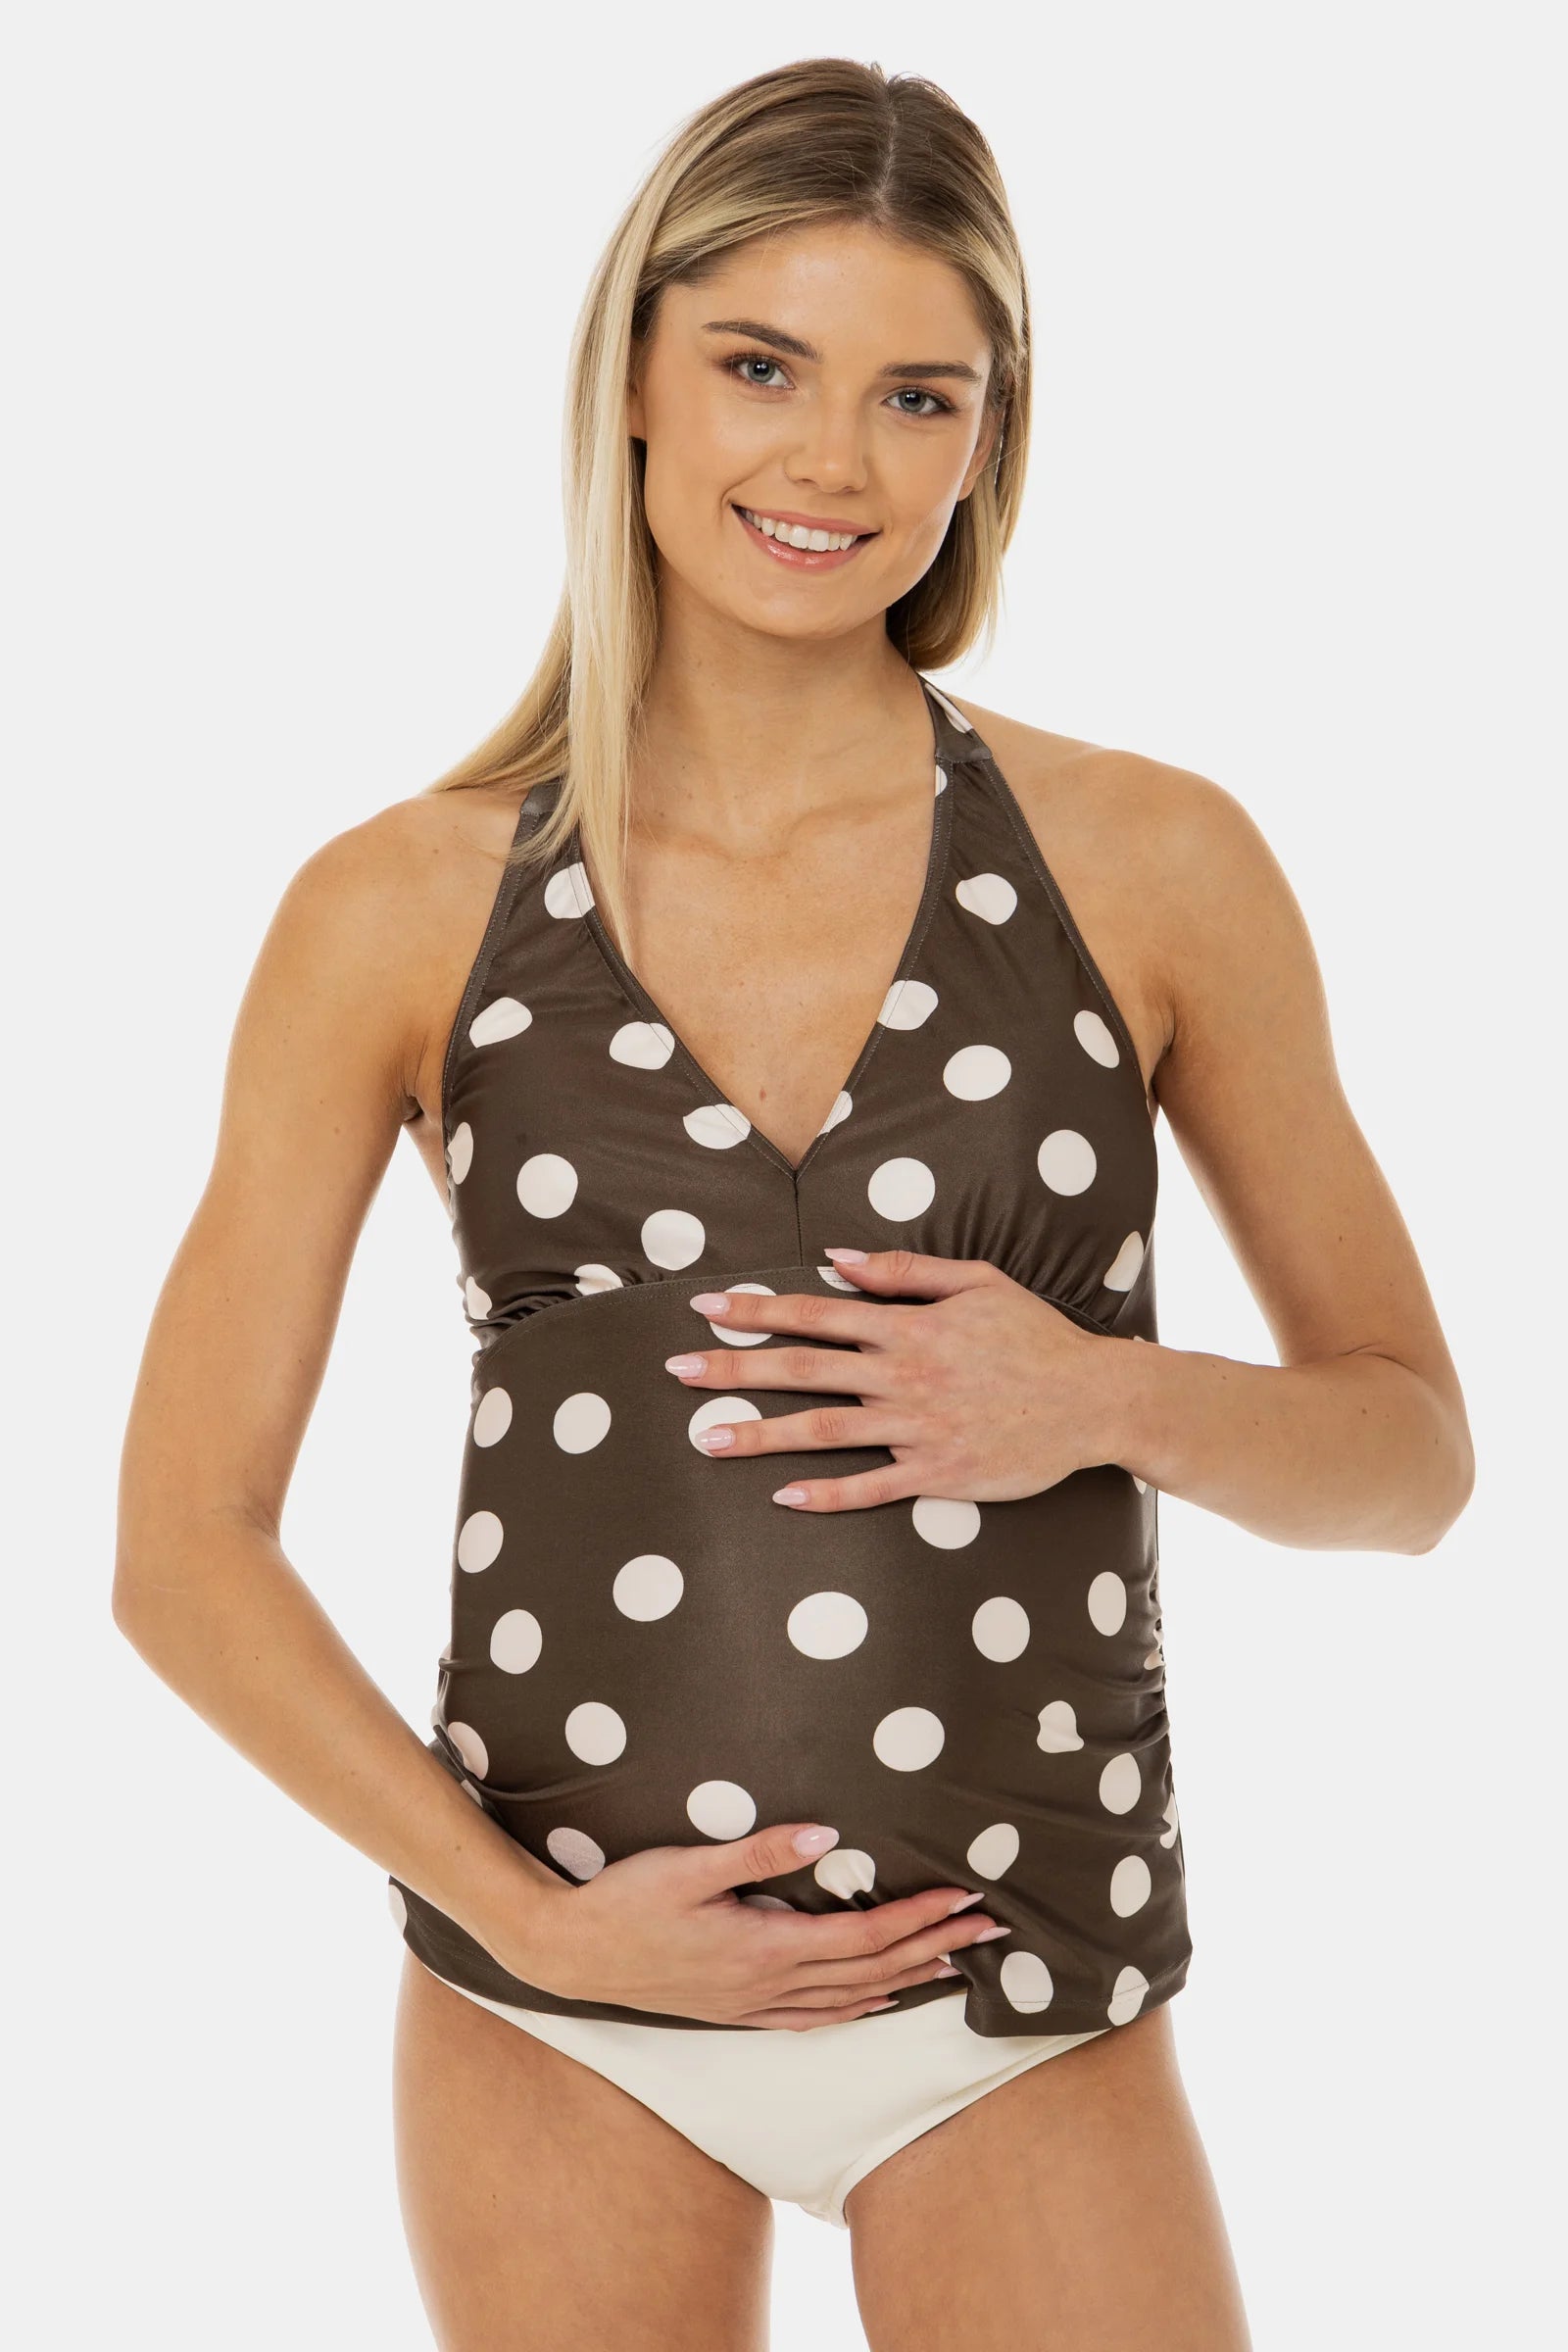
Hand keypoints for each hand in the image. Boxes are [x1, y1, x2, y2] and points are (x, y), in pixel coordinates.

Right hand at [486, 1821, 1011, 2028]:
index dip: (918, 1917)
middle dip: (934, 1948)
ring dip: (907, 1978)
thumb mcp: (686, 1866)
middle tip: (991, 1931)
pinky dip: (855, 2008)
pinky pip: (813, 2017)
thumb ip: (756, 1852)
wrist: (570, 1954)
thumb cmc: (625, 1901)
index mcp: (765, 1947)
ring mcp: (753, 2003)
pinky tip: (875, 2003)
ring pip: (850, 1997)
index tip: (965, 1897)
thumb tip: (823, 1834)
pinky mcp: (735, 2009)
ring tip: (954, 1964)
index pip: (863, 1935)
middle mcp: (769, 1984)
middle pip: (871, 1970)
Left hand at [664, 1246, 1122, 1513]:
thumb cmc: (1036, 1337)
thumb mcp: (979, 1281)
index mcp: (910, 1328)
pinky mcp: (938, 1474)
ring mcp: (919, 1429)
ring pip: (824, 1432)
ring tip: (706, 1439)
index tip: (708, 1309)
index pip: (817, 1314)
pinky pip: (872, 1488)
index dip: (758, 1311)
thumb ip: (907, 1270)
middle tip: (677, 1371)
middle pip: (804, 1370)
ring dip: (761, 1435)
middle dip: (735, 1369)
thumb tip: (838, 1258)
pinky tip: (782, 1496)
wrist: (1093, 1400)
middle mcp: (905, 1377)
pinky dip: (827, 1494)